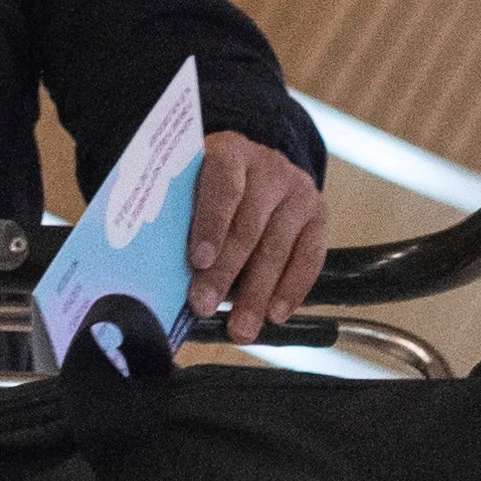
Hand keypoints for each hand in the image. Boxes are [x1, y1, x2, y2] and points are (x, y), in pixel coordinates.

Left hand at [190, 133, 327, 340]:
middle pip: (248, 225)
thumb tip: (162, 275)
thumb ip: (181, 220)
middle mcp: (269, 166)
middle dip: (225, 272)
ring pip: (277, 247)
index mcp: (229, 153)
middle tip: (205, 306)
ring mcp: (298, 189)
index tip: (198, 260)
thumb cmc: (209, 189)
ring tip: (240, 327)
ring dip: (257, 293)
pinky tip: (275, 313)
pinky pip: (308, 257)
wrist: (254, 169)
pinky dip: (291, 289)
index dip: (211, 224)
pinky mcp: (318, 213)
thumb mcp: (192, 188)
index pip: (223, 186)